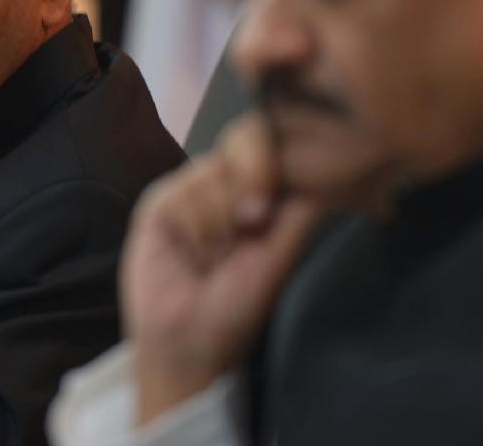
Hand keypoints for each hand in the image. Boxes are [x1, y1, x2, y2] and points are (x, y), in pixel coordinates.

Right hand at [123, 115, 324, 424]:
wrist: (192, 339)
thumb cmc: (239, 304)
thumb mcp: (279, 255)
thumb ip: (300, 211)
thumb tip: (324, 169)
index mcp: (255, 192)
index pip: (269, 145)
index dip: (277, 157)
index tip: (283, 193)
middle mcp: (222, 185)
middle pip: (242, 144)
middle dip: (254, 180)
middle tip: (253, 222)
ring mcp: (187, 191)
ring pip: (213, 171)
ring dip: (223, 214)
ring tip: (217, 251)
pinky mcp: (157, 205)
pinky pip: (183, 193)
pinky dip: (197, 224)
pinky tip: (192, 251)